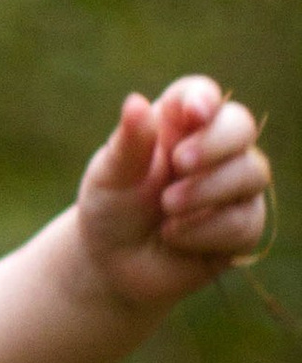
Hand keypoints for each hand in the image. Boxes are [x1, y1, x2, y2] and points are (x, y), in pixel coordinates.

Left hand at [76, 74, 272, 309]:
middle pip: (240, 125)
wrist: (111, 266)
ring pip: (252, 172)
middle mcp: (214, 150)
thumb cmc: (111, 209)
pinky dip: (206, 230)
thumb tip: (136, 103)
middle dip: (215, 142)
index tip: (194, 111)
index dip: (204, 98)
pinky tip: (173, 237)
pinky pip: (244, 221)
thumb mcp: (109, 176)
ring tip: (167, 207)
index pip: (202, 96)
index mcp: (178, 126)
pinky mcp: (242, 227)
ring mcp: (233, 187)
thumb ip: (128, 143)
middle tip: (179, 163)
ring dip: (208, 189)